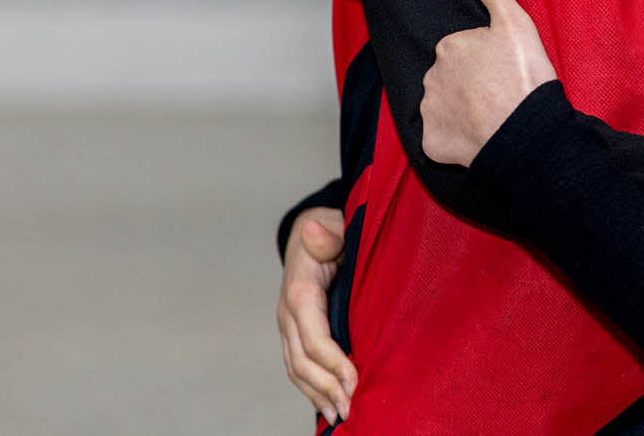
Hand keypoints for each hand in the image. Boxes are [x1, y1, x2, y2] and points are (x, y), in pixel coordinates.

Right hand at [278, 208, 355, 423]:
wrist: (312, 230)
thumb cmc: (332, 230)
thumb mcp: (334, 227)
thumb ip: (328, 236)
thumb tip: (313, 231)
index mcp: (299, 294)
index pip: (315, 339)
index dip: (335, 363)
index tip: (356, 382)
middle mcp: (288, 315)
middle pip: (303, 362)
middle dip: (328, 388)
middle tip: (352, 409)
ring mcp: (287, 327)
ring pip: (297, 369)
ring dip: (317, 395)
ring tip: (340, 417)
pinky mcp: (293, 334)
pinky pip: (298, 366)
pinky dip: (311, 388)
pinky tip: (327, 406)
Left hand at [420, 0, 557, 166]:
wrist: (526, 133)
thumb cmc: (523, 77)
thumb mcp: (515, 24)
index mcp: (449, 45)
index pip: (464, 48)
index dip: (487, 59)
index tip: (505, 68)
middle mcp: (431, 76)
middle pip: (451, 76)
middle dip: (470, 84)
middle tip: (501, 92)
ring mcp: (430, 112)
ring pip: (444, 106)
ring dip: (462, 111)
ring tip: (493, 116)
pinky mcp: (432, 143)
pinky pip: (441, 138)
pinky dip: (456, 139)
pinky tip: (479, 137)